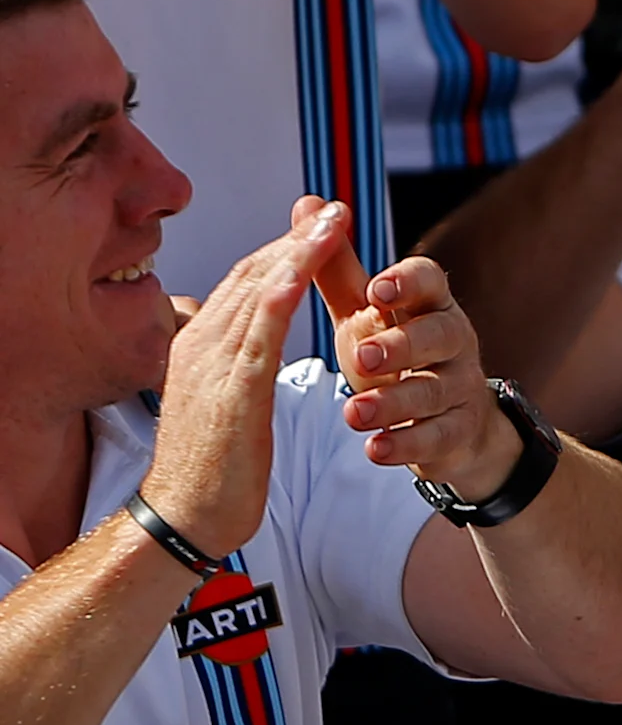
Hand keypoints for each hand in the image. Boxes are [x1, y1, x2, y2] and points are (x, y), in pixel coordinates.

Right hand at [137, 200, 354, 558]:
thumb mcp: (220, 397)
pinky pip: (259, 332)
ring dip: (298, 251)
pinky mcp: (233, 392)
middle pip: (253, 274)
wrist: (184, 517)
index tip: (320, 221)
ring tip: (334, 221)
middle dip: (296, 237)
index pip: (247, 281)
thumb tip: (243, 331)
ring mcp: (213, 366)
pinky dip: (281, 293)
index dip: (285, 247)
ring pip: (257, 293)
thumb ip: (231, 358)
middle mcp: (201, 344)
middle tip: (335, 207)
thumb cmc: (210, 462)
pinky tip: (305, 268)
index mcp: (199, 344)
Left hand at [332, 250, 526, 498]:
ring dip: (394, 402)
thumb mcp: (365, 314)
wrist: (449, 422)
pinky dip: (406, 445)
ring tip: (353, 414)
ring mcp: (460, 388)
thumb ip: (337, 267)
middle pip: (440, 335)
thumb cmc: (398, 356)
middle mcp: (454, 341)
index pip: (431, 280)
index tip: (378, 287)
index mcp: (430, 305)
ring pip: (435, 390)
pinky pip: (438, 438)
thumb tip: (309, 203)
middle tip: (364, 354)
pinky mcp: (458, 432)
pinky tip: (375, 450)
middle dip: (403, 344)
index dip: (409, 282)